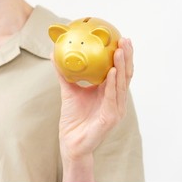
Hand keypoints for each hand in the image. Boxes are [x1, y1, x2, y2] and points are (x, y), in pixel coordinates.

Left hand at [55, 38, 133, 181]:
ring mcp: (116, 109)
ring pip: (121, 84)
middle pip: (125, 75)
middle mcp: (116, 100)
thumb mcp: (69, 91)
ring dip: (122, 66)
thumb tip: (54, 55)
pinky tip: (112, 71)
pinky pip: (112, 97)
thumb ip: (64, 74)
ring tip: (120, 50)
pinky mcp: (110, 118)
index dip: (122, 56)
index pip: (119, 71)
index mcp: (109, 93)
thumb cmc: (73, 118)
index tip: (120, 39)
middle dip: (127, 57)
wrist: (70, 142)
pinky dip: (113, 83)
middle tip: (125, 39)